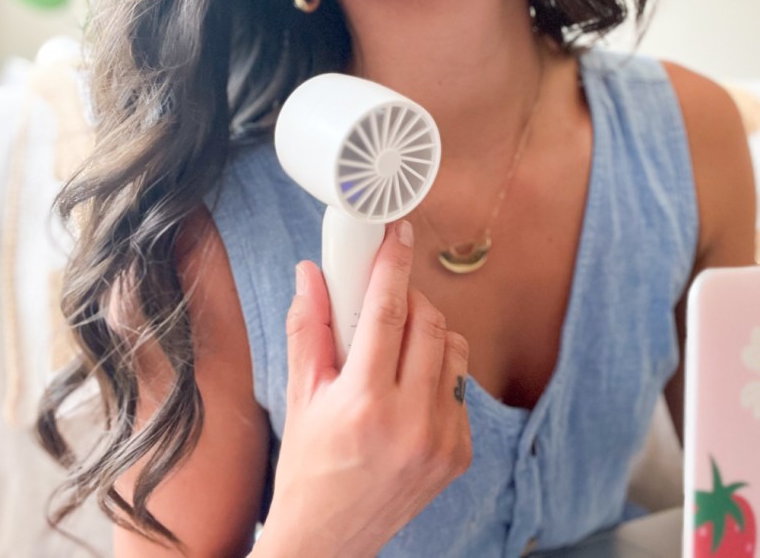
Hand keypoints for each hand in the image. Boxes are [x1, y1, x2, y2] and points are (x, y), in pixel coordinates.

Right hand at [253, 220, 471, 556]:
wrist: (329, 538)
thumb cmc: (308, 468)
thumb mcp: (298, 397)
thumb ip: (307, 329)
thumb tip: (310, 274)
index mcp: (363, 403)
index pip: (386, 311)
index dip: (393, 263)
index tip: (397, 232)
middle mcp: (411, 421)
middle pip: (429, 322)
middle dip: (409, 297)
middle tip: (385, 299)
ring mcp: (443, 439)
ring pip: (453, 348)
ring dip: (428, 333)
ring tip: (396, 350)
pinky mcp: (461, 453)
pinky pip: (460, 386)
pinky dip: (438, 373)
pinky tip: (409, 390)